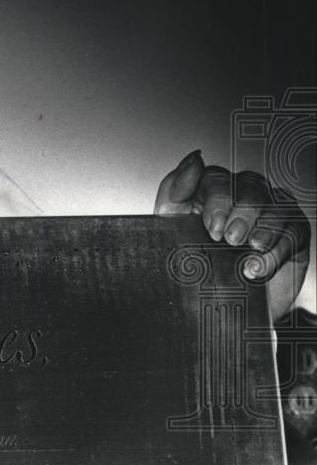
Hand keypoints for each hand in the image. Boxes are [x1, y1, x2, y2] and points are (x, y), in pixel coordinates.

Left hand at [155, 149, 310, 318]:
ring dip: (262, 229)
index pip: (216, 177)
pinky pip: (293, 230)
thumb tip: (194, 158)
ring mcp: (270, 211)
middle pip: (249, 186)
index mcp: (210, 190)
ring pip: (275, 205)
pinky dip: (277, 249)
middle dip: (241, 213)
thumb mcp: (170, 225)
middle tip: (229, 239)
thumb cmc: (192, 262)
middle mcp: (241, 195)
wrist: (215, 306)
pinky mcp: (292, 232)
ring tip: (248, 249)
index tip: (211, 227)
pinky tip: (259, 265)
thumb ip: (176, 188)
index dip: (218, 199)